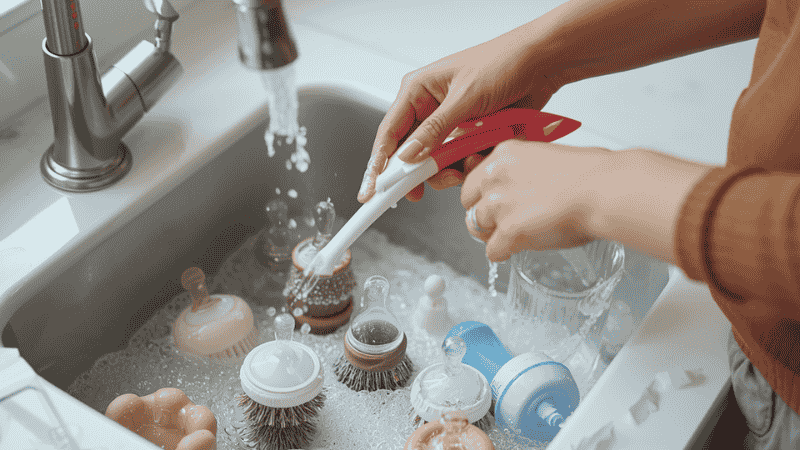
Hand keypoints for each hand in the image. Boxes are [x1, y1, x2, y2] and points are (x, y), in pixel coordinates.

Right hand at [358, 30, 565, 202]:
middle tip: (425, 190)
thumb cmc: (503, 62)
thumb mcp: (465, 97)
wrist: (543, 64)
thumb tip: (408, 156)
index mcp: (418, 91)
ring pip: (438, 162)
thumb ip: (435, 130)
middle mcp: (430, 108)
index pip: (389, 134)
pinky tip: (484, 154)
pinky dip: (471, 162)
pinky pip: (462, 160)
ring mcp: (452, 124)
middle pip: (412, 154)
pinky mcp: (471, 135)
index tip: (372, 191)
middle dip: (422, 172)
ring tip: (469, 164)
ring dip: (451, 169)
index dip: (379, 165)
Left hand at [461, 139, 613, 261]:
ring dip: (492, 235)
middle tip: (501, 224)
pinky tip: (515, 251)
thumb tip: (520, 187)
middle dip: (483, 216)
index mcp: (505, 154)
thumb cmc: (590, 175)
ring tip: (513, 238)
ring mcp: (499, 203)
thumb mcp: (546, 157)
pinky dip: (502, 254)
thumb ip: (524, 171)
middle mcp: (495, 176)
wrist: (604, 189)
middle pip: (467, 203)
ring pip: (476, 227)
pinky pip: (492, 251)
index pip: (475, 178)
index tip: (495, 204)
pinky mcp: (508, 229)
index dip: (484, 195)